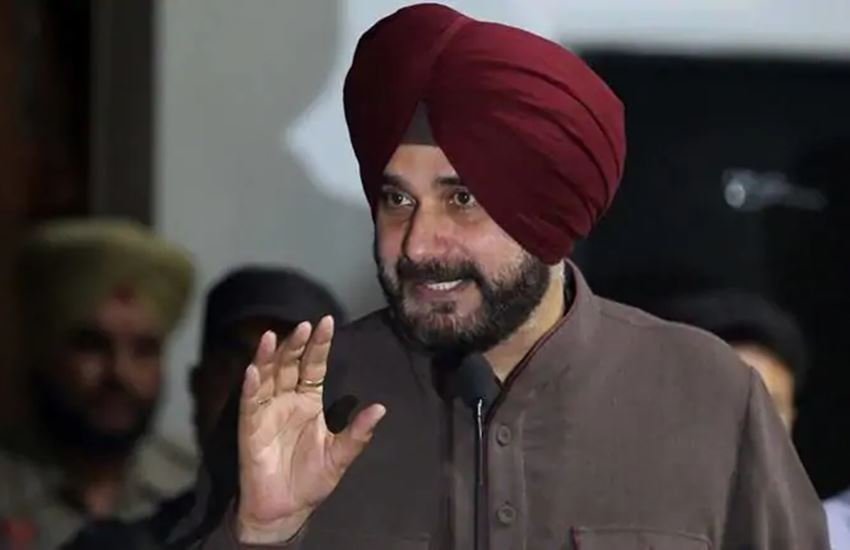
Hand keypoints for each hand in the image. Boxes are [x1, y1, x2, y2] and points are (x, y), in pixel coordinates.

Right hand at [236, 316, 385, 542]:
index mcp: (309, 401)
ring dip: (269, 357)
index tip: (327, 322)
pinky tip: (253, 371)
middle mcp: (286, 400)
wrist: (286, 509)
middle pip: (290, 365)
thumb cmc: (312, 479)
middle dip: (296, 344)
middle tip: (304, 325)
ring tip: (273, 337)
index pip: (314, 366)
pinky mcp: (249, 427)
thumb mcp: (340, 455)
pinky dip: (250, 386)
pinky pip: (249, 403)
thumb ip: (358, 433)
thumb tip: (381, 408)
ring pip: (266, 376)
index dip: (319, 345)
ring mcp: (266, 411)